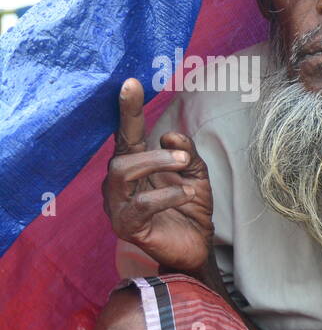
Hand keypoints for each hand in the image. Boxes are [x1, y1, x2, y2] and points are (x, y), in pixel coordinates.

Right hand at [103, 78, 213, 272]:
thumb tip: (170, 134)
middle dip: (154, 153)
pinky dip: (167, 195)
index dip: (127, 109)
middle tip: (184, 159)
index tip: (131, 83)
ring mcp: (118, 205)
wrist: (196, 246)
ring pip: (122, 173)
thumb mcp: (196, 174)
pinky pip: (140, 205)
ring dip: (156, 166)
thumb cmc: (190, 208)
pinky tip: (185, 195)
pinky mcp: (126, 226)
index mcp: (135, 165)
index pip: (126, 134)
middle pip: (121, 156)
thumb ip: (187, 152)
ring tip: (184, 172)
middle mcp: (119, 183)